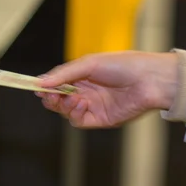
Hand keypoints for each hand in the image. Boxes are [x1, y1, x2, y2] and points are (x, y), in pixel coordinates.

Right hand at [35, 51, 178, 127]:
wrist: (151, 80)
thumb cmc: (124, 65)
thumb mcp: (89, 63)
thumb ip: (64, 74)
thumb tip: (40, 82)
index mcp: (83, 75)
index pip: (57, 83)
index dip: (45, 86)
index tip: (34, 87)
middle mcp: (86, 91)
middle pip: (58, 99)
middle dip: (50, 97)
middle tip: (48, 94)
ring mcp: (93, 106)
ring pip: (66, 112)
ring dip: (63, 105)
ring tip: (69, 97)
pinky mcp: (102, 120)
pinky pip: (79, 121)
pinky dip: (75, 113)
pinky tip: (81, 103)